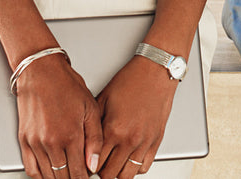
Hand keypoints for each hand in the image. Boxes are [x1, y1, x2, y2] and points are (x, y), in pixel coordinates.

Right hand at [14, 53, 103, 178]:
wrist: (41, 71)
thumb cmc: (66, 85)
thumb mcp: (90, 108)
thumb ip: (95, 139)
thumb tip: (93, 165)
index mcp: (70, 136)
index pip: (78, 173)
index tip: (88, 177)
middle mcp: (51, 143)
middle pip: (62, 177)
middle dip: (73, 178)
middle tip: (80, 174)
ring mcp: (35, 143)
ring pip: (47, 176)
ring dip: (58, 178)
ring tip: (67, 173)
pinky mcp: (24, 140)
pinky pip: (30, 168)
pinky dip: (40, 175)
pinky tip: (49, 172)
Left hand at [94, 54, 179, 177]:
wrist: (155, 72)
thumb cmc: (131, 81)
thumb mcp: (104, 99)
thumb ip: (94, 124)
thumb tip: (84, 141)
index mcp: (113, 129)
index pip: (95, 163)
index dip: (87, 168)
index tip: (85, 166)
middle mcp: (129, 139)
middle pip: (110, 174)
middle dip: (101, 173)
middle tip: (96, 168)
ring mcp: (144, 142)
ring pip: (127, 175)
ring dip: (117, 174)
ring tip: (111, 167)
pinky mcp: (156, 141)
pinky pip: (144, 167)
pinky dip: (134, 169)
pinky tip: (128, 161)